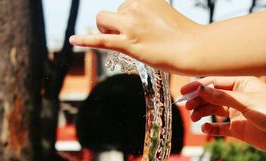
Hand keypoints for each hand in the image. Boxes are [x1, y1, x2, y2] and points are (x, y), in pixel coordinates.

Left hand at [69, 0, 201, 73]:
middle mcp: (135, 7)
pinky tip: (72, 40)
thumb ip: (149, 13)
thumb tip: (139, 25)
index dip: (127, 18)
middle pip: (112, 13)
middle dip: (116, 25)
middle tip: (134, 38)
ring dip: (106, 31)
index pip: (124, 5)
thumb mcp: (164, 14)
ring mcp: (131, 26)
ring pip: (102, 22)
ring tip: (123, 42)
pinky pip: (100, 41)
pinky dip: (85, 40)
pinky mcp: (128, 44)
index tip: (136, 27)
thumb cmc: (183, 35)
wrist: (193, 48)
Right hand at [182, 76, 265, 160]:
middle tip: (186, 107)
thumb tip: (202, 89)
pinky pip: (219, 127)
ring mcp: (237, 113)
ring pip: (213, 110)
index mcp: (242, 84)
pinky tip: (205, 128)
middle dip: (198, 100)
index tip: (184, 91)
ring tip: (194, 118)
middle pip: (211, 96)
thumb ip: (223, 96)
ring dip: (202, 113)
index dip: (198, 86)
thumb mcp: (247, 102)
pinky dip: (210, 127)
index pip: (215, 82)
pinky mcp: (237, 128)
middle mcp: (238, 97)